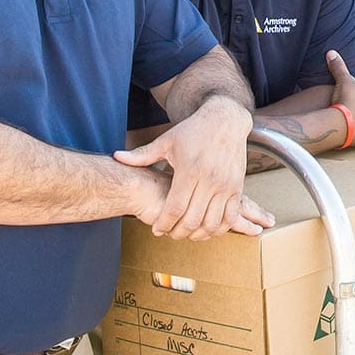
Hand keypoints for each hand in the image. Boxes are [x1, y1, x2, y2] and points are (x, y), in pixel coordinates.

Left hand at [114, 96, 251, 239]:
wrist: (225, 120)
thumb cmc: (193, 131)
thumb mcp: (166, 141)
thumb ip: (142, 155)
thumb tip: (116, 157)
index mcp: (189, 170)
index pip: (175, 208)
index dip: (164, 223)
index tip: (157, 229)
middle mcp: (210, 180)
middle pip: (193, 220)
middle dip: (178, 232)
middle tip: (170, 234)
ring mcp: (226, 185)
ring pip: (212, 223)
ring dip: (199, 234)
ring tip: (188, 233)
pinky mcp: (237, 188)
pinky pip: (230, 217)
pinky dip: (219, 228)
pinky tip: (207, 228)